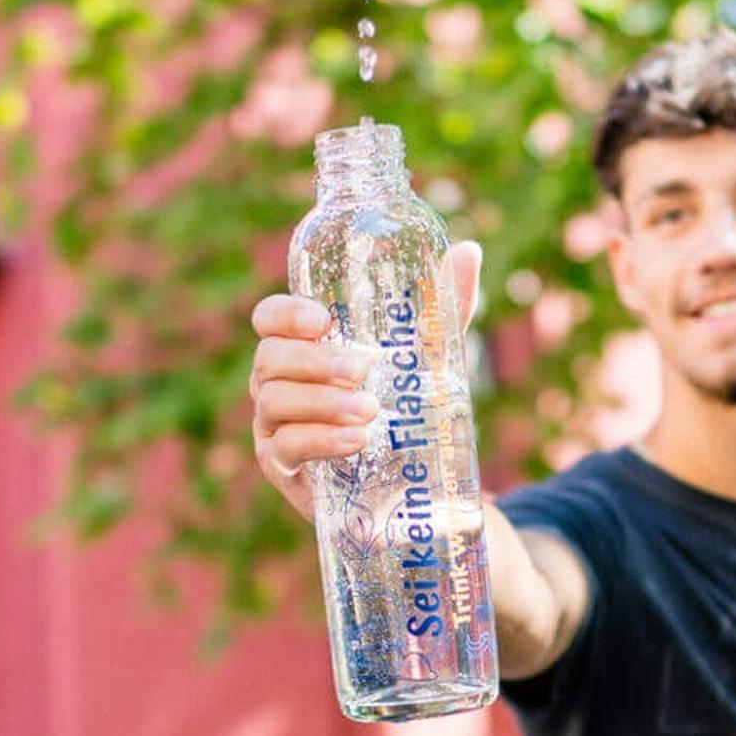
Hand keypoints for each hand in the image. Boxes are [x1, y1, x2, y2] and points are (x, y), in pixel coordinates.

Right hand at [248, 241, 478, 525]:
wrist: (412, 485)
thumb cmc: (407, 409)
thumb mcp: (429, 357)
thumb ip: (444, 308)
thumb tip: (468, 250)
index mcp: (303, 348)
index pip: (269, 318)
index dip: (285, 313)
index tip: (323, 320)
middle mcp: (277, 383)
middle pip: (268, 358)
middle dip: (314, 361)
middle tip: (363, 370)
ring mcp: (273, 426)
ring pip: (273, 402)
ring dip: (322, 402)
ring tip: (370, 411)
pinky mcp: (282, 468)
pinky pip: (285, 447)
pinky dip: (320, 440)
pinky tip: (357, 441)